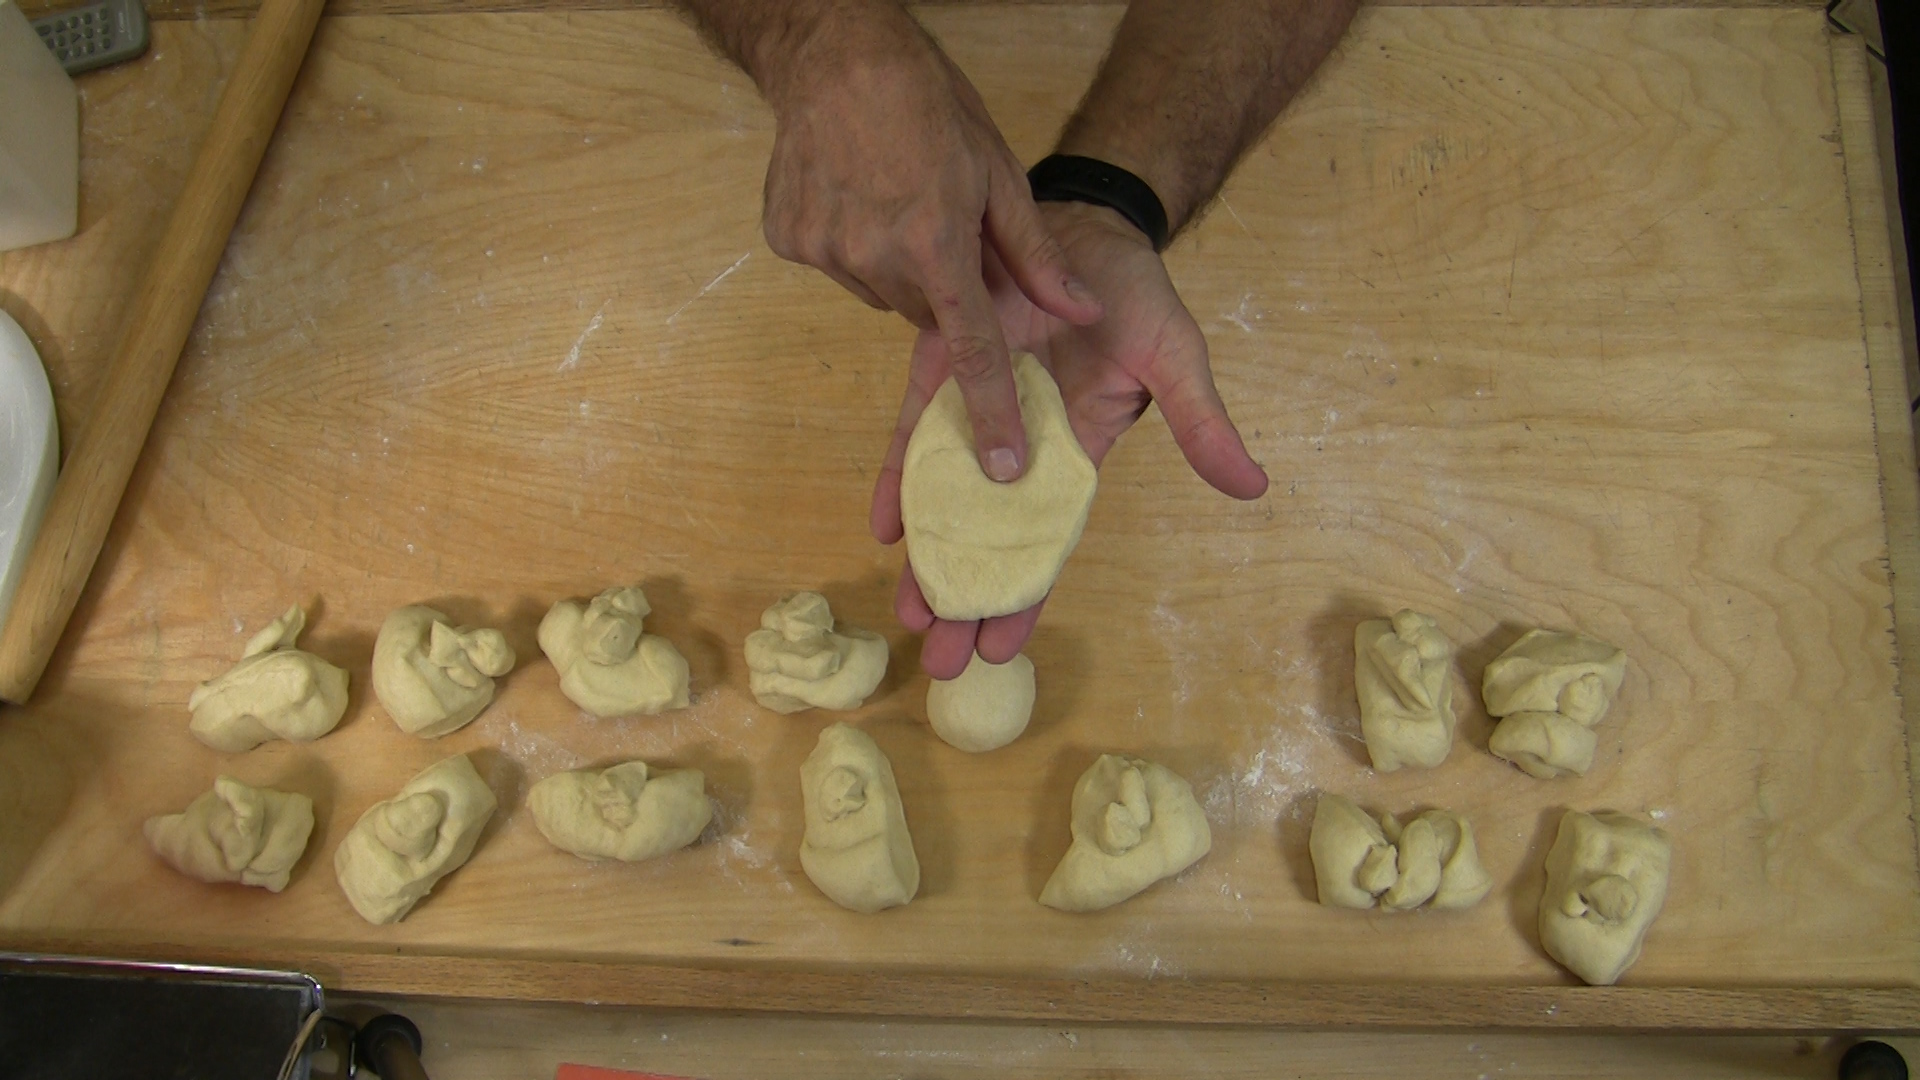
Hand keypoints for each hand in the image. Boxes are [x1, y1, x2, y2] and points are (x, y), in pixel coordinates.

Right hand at [755, 4, 1101, 479]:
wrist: (834, 53)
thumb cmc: (929, 105)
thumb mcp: (999, 173)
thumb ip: (1037, 256)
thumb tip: (1081, 310)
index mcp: (937, 244)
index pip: (974, 351)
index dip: (993, 412)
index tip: (1003, 468)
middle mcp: (875, 256)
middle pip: (927, 317)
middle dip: (945, 293)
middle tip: (948, 237)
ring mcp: (824, 249)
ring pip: (881, 294)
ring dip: (899, 267)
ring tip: (898, 201)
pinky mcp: (790, 239)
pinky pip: (837, 268)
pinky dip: (853, 244)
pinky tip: (857, 194)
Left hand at [871, 201, 1269, 678]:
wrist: (1083, 223)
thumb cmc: (1134, 294)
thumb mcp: (1177, 359)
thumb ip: (1201, 423)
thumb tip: (1253, 487)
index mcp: (1075, 456)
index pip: (1046, 542)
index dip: (1024, 594)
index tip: (1001, 649)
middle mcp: (1020, 447)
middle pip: (987, 537)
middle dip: (963, 596)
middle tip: (938, 661)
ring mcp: (976, 412)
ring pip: (944, 498)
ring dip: (925, 554)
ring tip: (907, 613)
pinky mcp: (941, 371)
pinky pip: (914, 433)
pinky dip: (897, 478)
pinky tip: (880, 525)